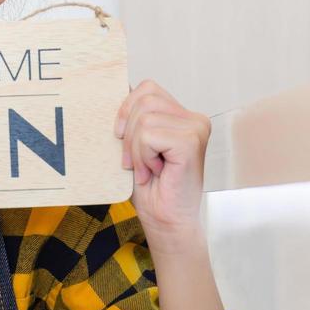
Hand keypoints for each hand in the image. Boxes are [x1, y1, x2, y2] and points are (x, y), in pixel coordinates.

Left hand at [114, 79, 211, 241]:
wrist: (165, 220)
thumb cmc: (151, 189)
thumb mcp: (134, 146)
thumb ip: (131, 119)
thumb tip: (113, 89)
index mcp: (181, 116)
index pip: (147, 88)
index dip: (126, 108)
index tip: (120, 135)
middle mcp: (193, 118)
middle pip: (144, 98)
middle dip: (128, 132)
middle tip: (134, 162)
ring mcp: (195, 128)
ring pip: (144, 118)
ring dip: (136, 149)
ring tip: (147, 168)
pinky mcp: (191, 141)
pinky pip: (149, 135)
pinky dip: (142, 156)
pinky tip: (155, 171)